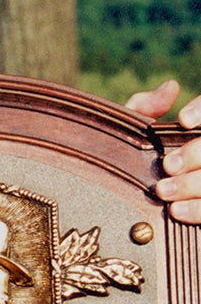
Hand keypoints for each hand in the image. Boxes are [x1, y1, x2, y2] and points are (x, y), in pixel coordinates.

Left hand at [125, 80, 200, 223]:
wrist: (111, 215)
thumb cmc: (125, 163)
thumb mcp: (130, 134)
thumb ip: (144, 108)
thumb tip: (171, 88)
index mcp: (195, 132)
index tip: (183, 121)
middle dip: (196, 154)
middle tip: (168, 165)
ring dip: (194, 184)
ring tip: (164, 191)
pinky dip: (198, 209)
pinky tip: (177, 211)